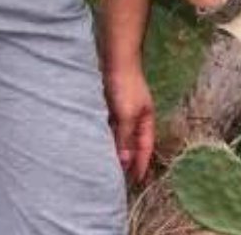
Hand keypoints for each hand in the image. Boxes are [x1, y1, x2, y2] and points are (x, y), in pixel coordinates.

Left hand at [103, 65, 155, 185]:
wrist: (115, 59)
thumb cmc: (125, 86)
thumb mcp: (126, 114)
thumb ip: (124, 138)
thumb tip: (124, 162)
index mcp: (146, 119)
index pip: (145, 147)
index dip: (141, 164)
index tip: (136, 182)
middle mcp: (135, 117)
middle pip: (132, 143)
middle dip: (128, 160)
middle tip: (119, 178)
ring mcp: (122, 111)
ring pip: (119, 135)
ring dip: (114, 149)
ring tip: (105, 166)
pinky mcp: (109, 105)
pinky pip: (107, 127)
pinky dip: (104, 137)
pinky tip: (95, 144)